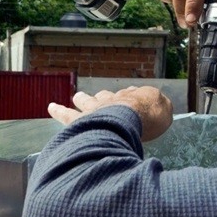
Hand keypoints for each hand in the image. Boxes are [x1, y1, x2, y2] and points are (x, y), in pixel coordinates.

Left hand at [48, 87, 172, 141]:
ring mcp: (95, 109)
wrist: (129, 117)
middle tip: (99, 96)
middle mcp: (112, 100)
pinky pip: (65, 114)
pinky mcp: (80, 120)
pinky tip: (50, 106)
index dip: (128, 100)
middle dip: (102, 96)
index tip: (130, 102)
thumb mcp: (164, 112)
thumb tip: (165, 106)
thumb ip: (163, 108)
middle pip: (105, 96)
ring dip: (81, 99)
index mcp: (131, 99)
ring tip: (76, 96)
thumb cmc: (148, 117)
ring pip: (86, 100)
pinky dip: (58, 110)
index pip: (128, 97)